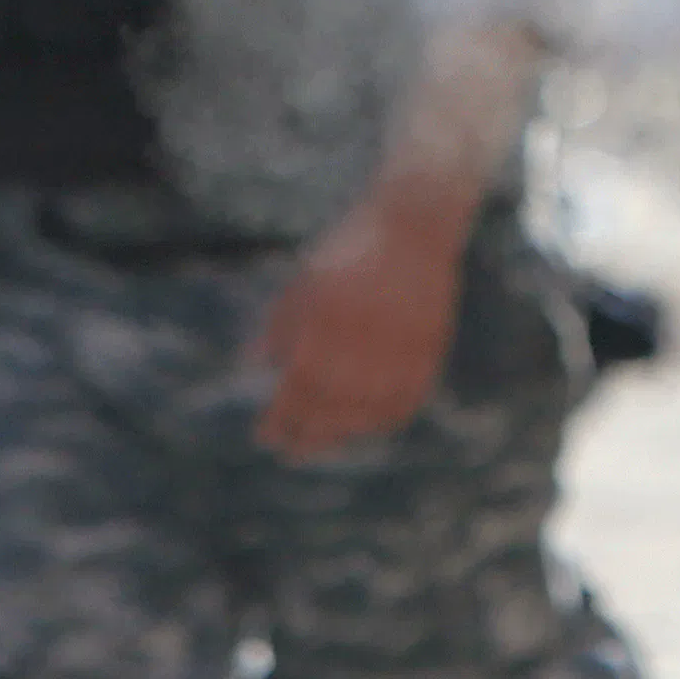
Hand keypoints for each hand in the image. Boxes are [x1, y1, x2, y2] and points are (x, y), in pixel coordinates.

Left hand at [254, 180, 472, 460]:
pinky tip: (368, 423)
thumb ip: (279, 326)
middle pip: (329, 411)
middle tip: (292, 453)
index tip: (265, 437)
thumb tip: (253, 365)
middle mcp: (358, 342)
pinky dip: (385, 418)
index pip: (295, 391)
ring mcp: (396, 348)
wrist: (413, 225)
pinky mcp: (426, 350)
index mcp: (322, 325)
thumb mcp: (303, 282)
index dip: (279, 421)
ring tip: (327, 440)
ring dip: (344, 433)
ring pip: (367, 412)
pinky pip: (404, 399)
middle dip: (307, 438)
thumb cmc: (349, 250)